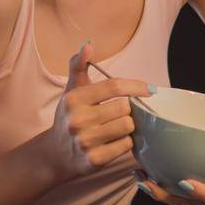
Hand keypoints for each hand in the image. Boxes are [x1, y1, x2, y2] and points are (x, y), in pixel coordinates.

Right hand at [44, 42, 152, 180]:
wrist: (56, 153)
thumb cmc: (69, 116)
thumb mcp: (71, 90)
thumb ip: (78, 65)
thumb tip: (88, 44)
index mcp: (74, 99)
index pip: (114, 86)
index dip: (136, 86)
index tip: (149, 89)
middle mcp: (77, 119)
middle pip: (124, 107)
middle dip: (128, 109)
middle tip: (123, 112)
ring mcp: (85, 141)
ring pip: (127, 126)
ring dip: (128, 126)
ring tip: (119, 126)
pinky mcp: (94, 160)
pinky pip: (125, 146)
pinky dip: (126, 143)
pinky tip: (115, 141)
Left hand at [134, 144, 204, 204]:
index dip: (201, 194)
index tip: (184, 181)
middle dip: (167, 196)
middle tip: (147, 180)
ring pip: (179, 204)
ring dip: (157, 193)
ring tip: (139, 176)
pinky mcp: (197, 203)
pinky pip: (177, 199)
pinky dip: (160, 189)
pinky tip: (143, 175)